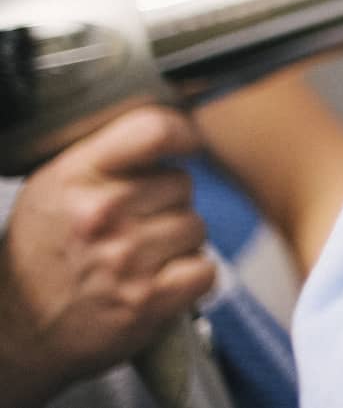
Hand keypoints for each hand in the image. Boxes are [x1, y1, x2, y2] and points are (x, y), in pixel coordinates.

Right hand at [0, 106, 215, 405]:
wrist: (17, 331)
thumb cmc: (43, 253)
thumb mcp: (55, 188)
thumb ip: (108, 156)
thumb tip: (174, 128)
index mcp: (76, 176)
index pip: (153, 130)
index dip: (181, 134)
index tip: (185, 144)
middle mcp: (101, 213)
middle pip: (182, 184)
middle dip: (166, 203)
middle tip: (133, 226)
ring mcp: (125, 258)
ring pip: (196, 227)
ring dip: (177, 243)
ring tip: (139, 258)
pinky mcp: (146, 300)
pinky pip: (205, 270)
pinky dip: (191, 278)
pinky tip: (159, 282)